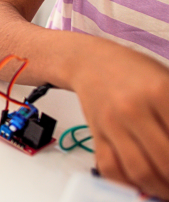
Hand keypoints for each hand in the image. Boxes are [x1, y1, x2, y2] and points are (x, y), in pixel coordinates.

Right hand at [69, 45, 168, 199]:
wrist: (90, 62)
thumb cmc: (134, 72)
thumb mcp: (168, 82)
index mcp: (159, 91)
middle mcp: (132, 109)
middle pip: (165, 160)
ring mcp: (111, 123)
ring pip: (139, 170)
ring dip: (159, 188)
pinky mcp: (96, 134)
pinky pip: (110, 168)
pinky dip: (128, 184)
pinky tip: (142, 184)